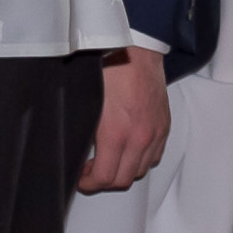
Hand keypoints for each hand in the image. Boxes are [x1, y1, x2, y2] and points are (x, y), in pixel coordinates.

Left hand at [78, 47, 169, 192]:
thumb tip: (68, 143)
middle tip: (88, 173)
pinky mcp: (164, 126)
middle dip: (104, 181)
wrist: (135, 48)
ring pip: (140, 169)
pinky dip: (139, 159)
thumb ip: (80, 126)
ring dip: (122, 170)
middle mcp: (140, 138)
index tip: (80, 180)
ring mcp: (156, 133)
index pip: (106, 177)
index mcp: (116, 133)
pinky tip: (125, 150)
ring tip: (105, 161)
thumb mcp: (83, 99)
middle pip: (124, 178)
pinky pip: (154, 155)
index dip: (90, 184)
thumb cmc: (106, 66)